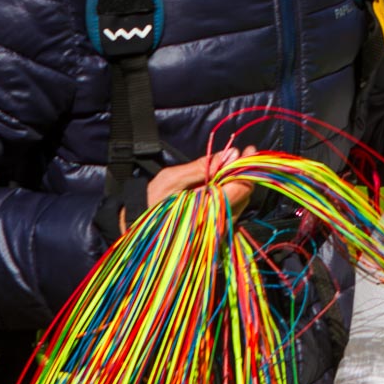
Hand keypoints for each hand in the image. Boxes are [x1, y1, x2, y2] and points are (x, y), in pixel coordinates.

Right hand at [125, 147, 256, 231]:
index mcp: (208, 211)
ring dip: (237, 182)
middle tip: (240, 153)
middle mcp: (217, 225)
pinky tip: (222, 181)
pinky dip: (230, 193)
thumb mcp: (173, 179)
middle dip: (243, 172)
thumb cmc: (151, 203)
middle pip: (243, 196)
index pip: (241, 188)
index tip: (248, 150)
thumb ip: (202, 167)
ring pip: (239, 204)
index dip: (247, 167)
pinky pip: (229, 210)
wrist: (136, 229)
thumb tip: (229, 154)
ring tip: (230, 164)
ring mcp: (216, 231)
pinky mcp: (213, 233)